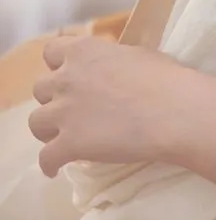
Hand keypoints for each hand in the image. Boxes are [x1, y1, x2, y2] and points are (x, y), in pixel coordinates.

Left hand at [28, 34, 195, 177]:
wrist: (175, 111)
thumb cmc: (166, 77)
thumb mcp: (136, 54)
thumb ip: (111, 60)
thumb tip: (110, 70)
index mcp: (84, 50)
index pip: (51, 51)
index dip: (59, 65)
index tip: (70, 75)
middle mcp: (66, 78)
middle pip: (41, 89)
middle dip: (54, 98)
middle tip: (73, 109)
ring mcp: (64, 112)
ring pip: (36, 123)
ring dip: (49, 130)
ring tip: (63, 138)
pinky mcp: (69, 144)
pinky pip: (46, 158)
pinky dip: (50, 164)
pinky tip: (56, 169)